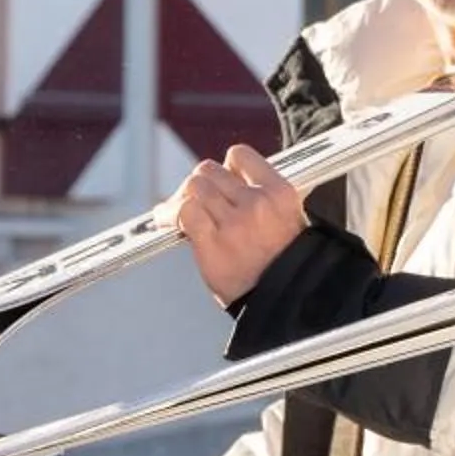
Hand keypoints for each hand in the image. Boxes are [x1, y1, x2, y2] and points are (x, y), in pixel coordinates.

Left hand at [174, 145, 310, 306]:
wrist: (286, 300)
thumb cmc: (285, 265)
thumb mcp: (288, 219)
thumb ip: (260, 196)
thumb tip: (223, 185)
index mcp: (279, 192)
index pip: (239, 156)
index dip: (223, 167)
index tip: (218, 181)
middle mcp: (257, 203)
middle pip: (208, 171)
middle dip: (197, 185)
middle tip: (193, 201)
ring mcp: (235, 223)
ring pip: (193, 188)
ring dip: (180, 200)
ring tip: (175, 212)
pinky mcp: (213, 243)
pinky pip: (183, 213)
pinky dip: (169, 215)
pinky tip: (166, 222)